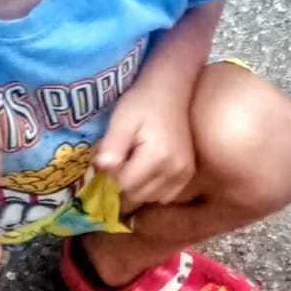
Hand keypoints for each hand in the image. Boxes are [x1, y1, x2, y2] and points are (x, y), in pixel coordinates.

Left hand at [94, 87, 197, 209]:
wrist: (170, 93)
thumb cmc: (142, 103)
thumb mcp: (122, 120)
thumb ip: (113, 145)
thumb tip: (102, 167)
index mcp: (157, 157)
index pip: (124, 185)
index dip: (111, 177)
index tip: (109, 160)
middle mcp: (174, 170)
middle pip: (138, 195)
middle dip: (123, 185)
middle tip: (119, 164)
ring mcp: (184, 174)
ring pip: (151, 198)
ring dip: (138, 189)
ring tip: (133, 166)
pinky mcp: (188, 174)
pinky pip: (166, 195)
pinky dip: (153, 190)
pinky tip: (147, 173)